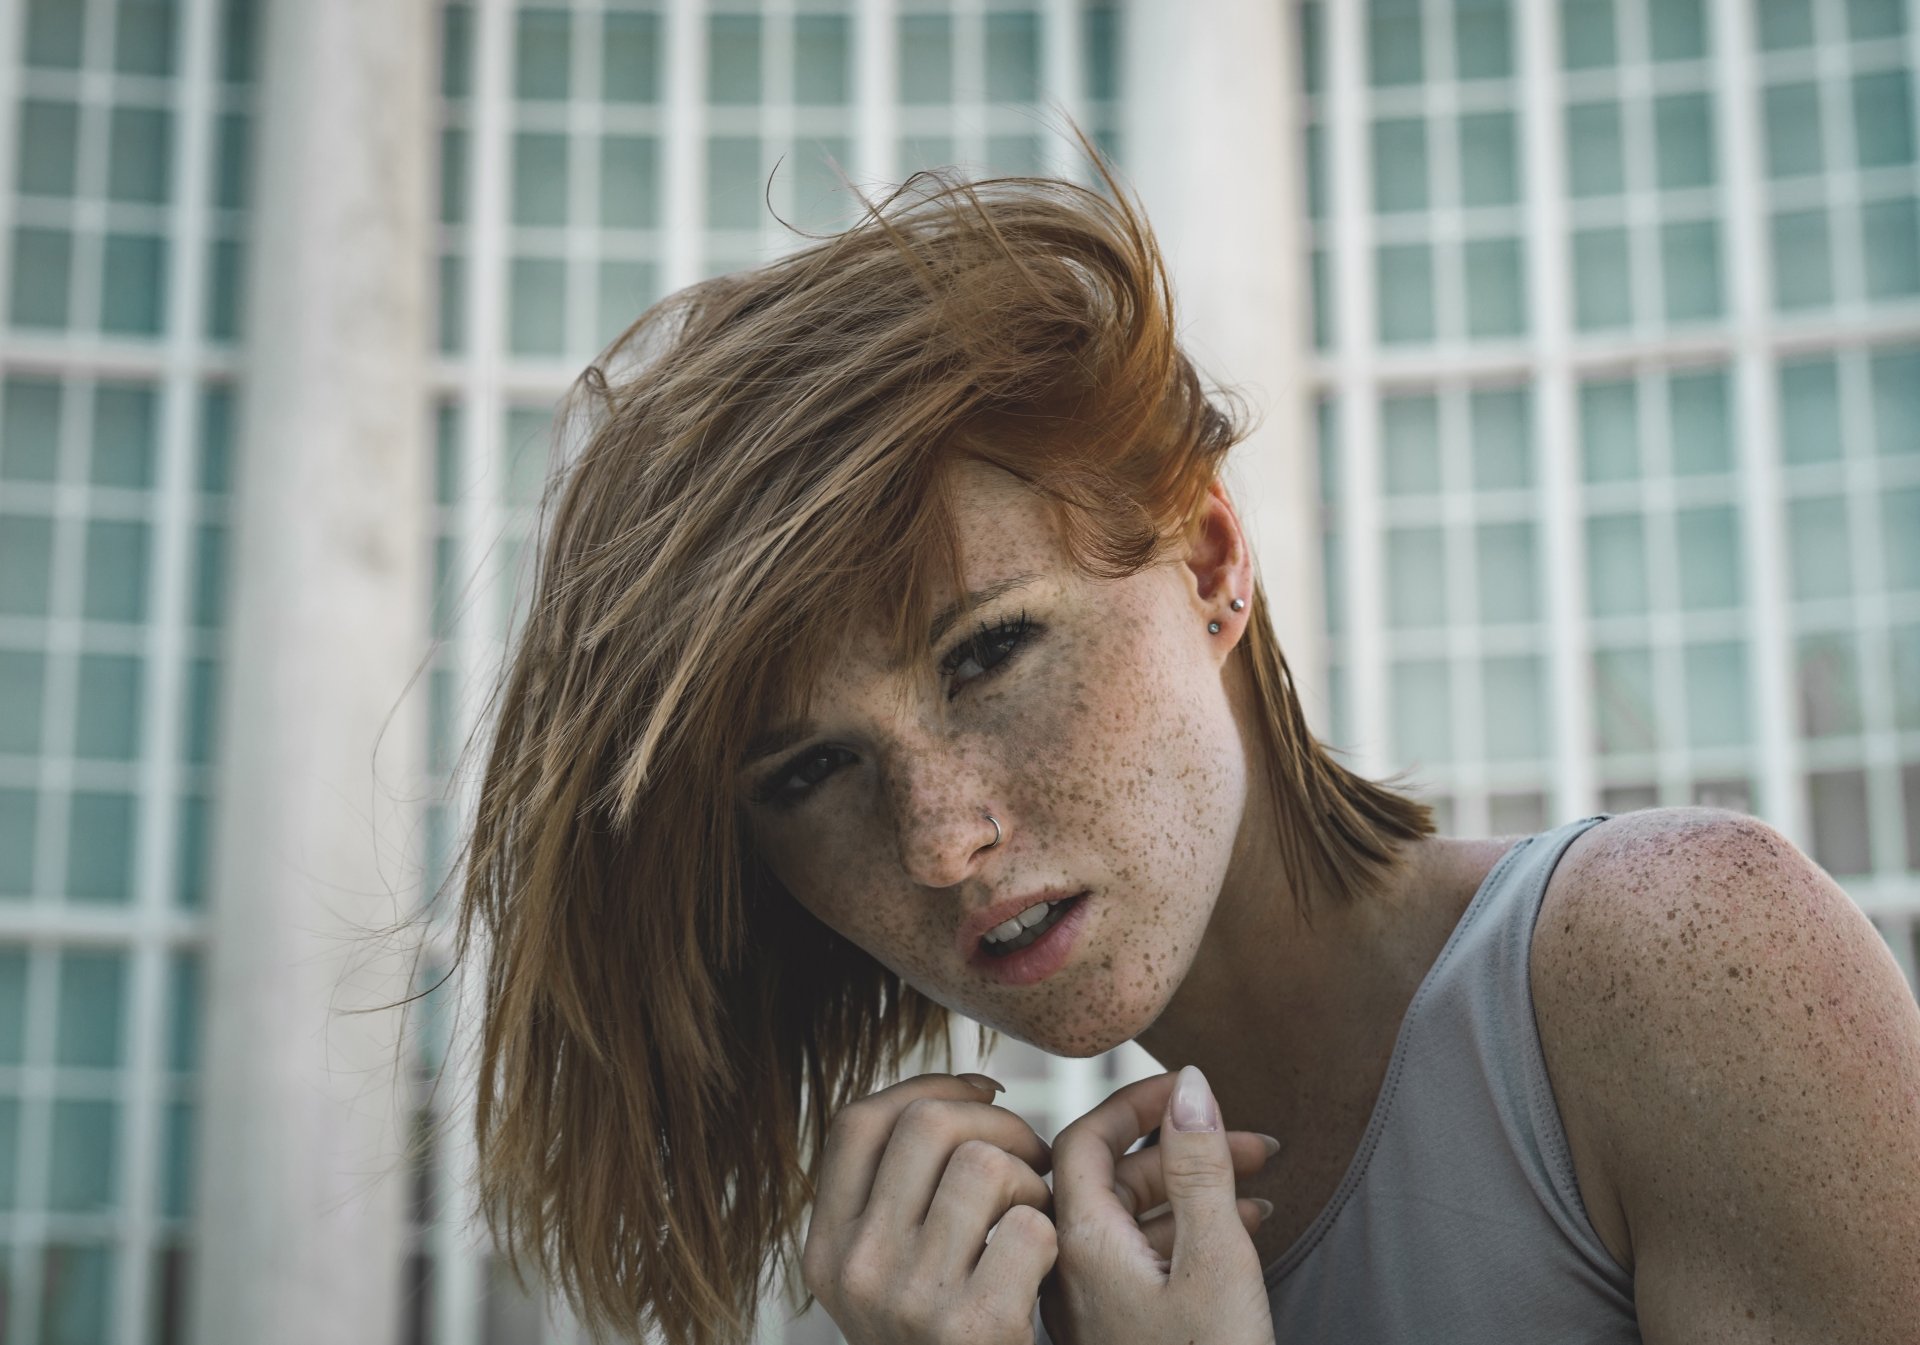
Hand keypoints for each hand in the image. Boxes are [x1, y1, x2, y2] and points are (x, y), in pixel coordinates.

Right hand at [801, 1072, 1055, 1344]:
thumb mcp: (885, 1276)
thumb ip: (896, 1196)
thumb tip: (966, 1089)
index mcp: (825, 1249)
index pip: (858, 1121)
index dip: (926, 1086)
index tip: (978, 1092)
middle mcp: (856, 1269)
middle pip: (927, 1125)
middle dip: (997, 1122)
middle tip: (1029, 1156)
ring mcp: (910, 1298)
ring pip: (986, 1165)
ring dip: (1029, 1182)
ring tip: (1034, 1219)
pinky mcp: (973, 1327)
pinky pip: (1031, 1226)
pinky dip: (1052, 1238)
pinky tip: (1044, 1269)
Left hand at [1044, 1067, 1277, 1344]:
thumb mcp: (1216, 1259)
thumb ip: (1199, 1169)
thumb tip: (1188, 1086)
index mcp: (1083, 1245)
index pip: (1084, 1140)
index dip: (1136, 1102)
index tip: (1190, 1087)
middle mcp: (1072, 1272)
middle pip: (1114, 1177)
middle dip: (1184, 1149)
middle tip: (1250, 1144)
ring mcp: (1091, 1306)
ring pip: (1133, 1219)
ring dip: (1194, 1191)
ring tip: (1257, 1184)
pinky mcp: (1117, 1331)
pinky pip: (1141, 1260)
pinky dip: (1189, 1234)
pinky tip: (1241, 1229)